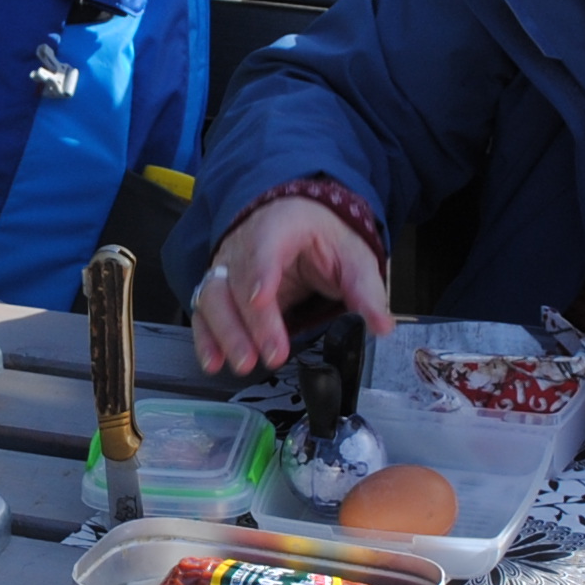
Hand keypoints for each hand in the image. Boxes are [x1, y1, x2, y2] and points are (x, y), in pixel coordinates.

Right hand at [190, 194, 396, 375]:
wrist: (298, 220)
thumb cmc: (323, 236)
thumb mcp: (353, 255)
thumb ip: (364, 291)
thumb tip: (380, 325)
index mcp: (280, 224)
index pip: (264, 245)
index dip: (260, 272)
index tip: (262, 299)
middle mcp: (244, 243)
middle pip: (236, 281)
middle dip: (248, 322)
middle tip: (269, 355)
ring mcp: (227, 266)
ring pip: (213, 297)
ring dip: (225, 334)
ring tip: (242, 364)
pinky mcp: (219, 289)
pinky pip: (204, 312)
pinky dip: (206, 338)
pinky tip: (213, 362)